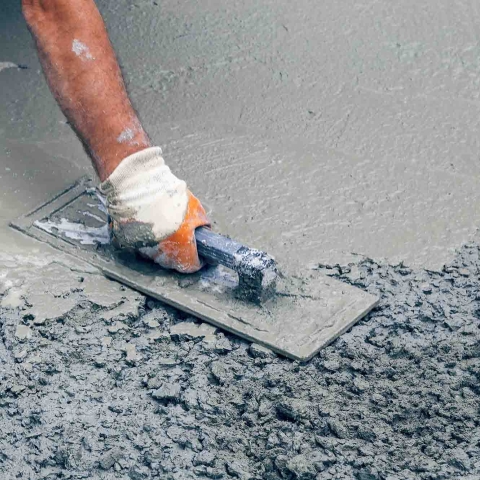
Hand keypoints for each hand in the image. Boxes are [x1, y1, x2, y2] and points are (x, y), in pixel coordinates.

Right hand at [100, 147, 209, 272]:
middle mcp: (162, 255)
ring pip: (156, 255)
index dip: (198, 258)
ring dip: (162, 246)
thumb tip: (205, 232)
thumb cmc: (167, 195)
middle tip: (181, 236)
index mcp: (181, 249)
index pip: (192, 265)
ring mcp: (144, 250)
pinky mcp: (128, 244)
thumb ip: (201, 224)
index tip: (199, 252)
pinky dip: (145, 239)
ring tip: (163, 227)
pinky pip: (140, 246)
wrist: (136, 186)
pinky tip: (148, 225)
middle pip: (174, 261)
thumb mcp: (194, 208)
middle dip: (180, 251)